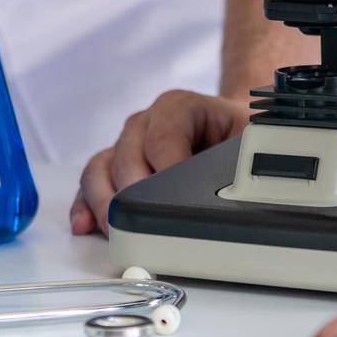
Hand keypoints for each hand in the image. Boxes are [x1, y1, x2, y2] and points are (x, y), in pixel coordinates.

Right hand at [71, 90, 247, 235]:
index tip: (173, 200)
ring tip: (113, 230)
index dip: (165, 170)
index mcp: (180, 106)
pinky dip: (86, 204)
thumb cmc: (239, 133)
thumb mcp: (251, 136)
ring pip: (101, 168)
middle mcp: (146, 121)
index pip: (162, 136)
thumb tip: (239, 188)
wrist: (229, 128)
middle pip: (126, 156)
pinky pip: (92, 182)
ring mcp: (127, 143)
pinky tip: (85, 224)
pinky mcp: (115, 166)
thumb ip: (244, 154)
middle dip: (132, 194)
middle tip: (143, 223)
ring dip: (103, 202)